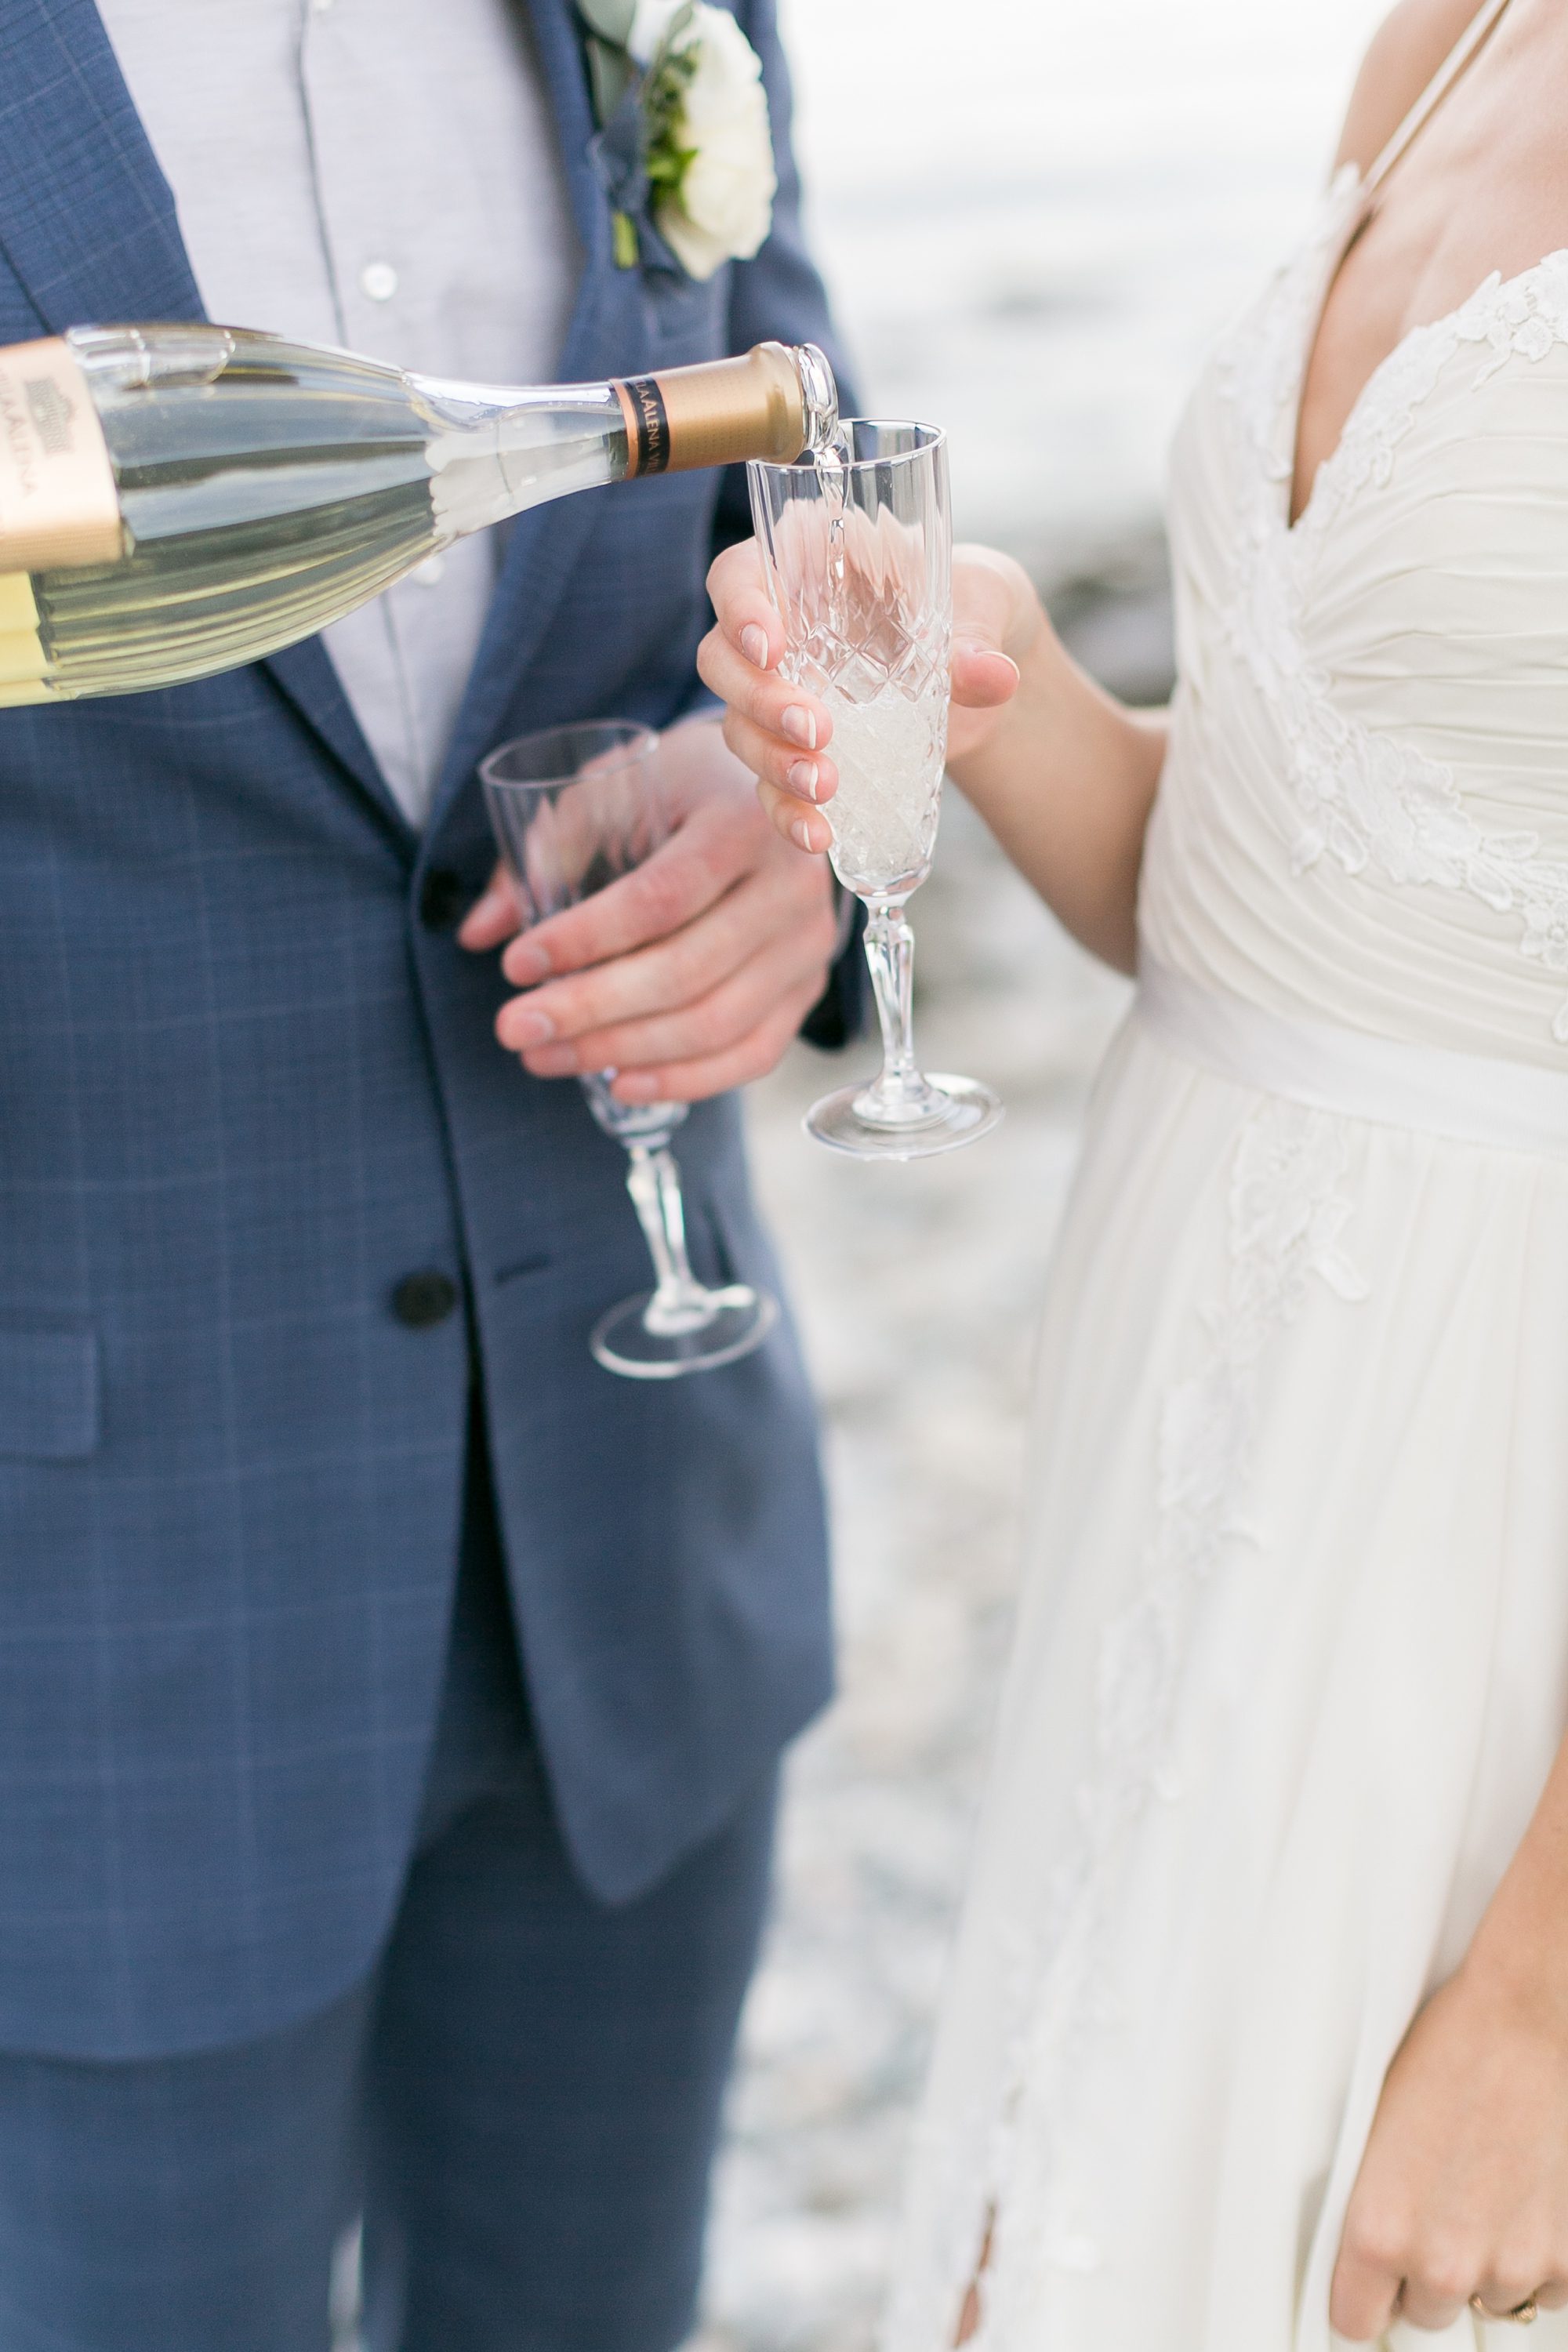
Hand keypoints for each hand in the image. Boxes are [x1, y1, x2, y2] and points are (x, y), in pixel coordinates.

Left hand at [458, 717, 838, 1105]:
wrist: (770, 793)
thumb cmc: (679, 788)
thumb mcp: (613, 788)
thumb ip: (548, 851)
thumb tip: (480, 931)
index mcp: (742, 819)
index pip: (661, 897)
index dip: (585, 938)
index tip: (514, 963)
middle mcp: (789, 886)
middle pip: (686, 971)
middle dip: (589, 1009)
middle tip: (513, 1028)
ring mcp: (807, 945)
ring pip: (715, 1023)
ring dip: (621, 1051)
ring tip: (546, 1056)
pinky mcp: (807, 989)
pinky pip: (751, 1055)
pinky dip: (683, 1081)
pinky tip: (618, 1084)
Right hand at [697, 540, 1042, 854]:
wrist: (983, 664)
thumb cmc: (969, 605)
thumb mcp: (983, 604)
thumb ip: (978, 636)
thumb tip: (993, 674)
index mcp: (803, 568)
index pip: (738, 577)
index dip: (740, 608)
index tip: (770, 645)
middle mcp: (777, 631)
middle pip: (722, 662)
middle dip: (760, 700)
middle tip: (816, 729)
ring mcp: (779, 696)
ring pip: (738, 728)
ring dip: (772, 762)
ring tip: (823, 787)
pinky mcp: (797, 752)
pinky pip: (770, 785)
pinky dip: (787, 813)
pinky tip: (817, 836)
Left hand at [1330, 1954, 1567, 2336]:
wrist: (1526, 2020)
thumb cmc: (1448, 2054)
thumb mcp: (1376, 2131)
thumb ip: (1369, 2208)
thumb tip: (1360, 2256)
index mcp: (1379, 2232)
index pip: (1355, 2321)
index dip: (1363, 2299)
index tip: (1371, 2284)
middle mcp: (1443, 2264)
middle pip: (1426, 2312)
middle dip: (1427, 2272)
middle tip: (1438, 2208)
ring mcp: (1512, 2267)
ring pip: (1490, 2300)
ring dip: (1487, 2262)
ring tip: (1487, 2188)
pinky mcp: (1567, 2259)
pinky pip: (1546, 2288)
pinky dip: (1538, 2256)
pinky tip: (1527, 2196)